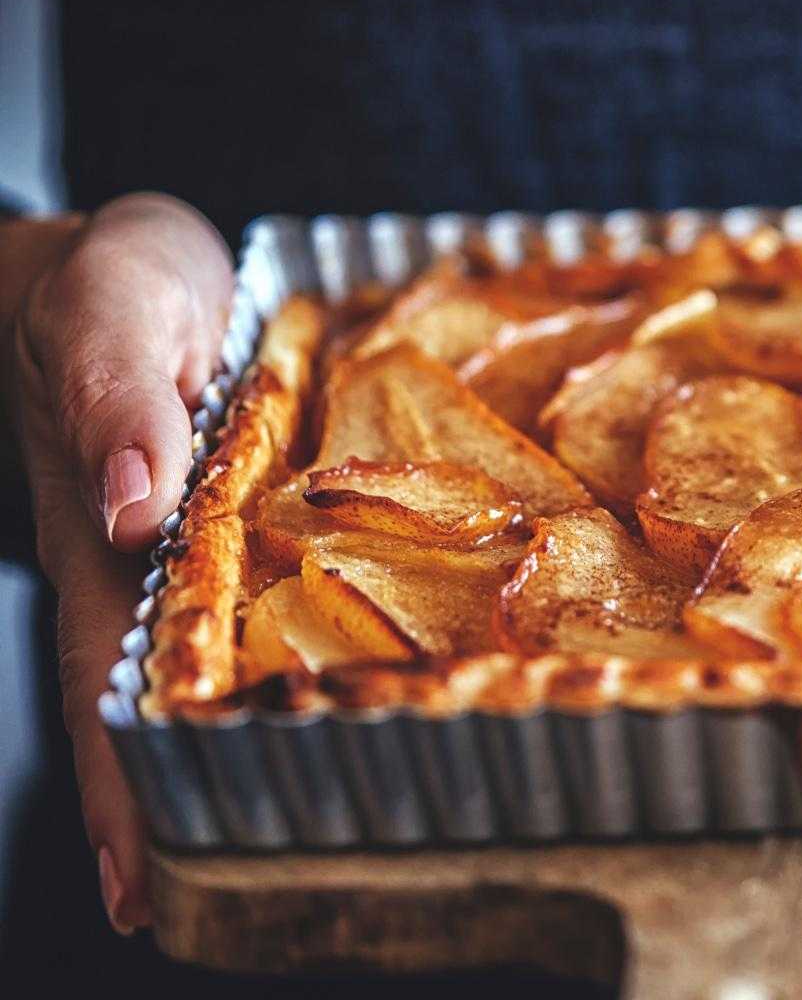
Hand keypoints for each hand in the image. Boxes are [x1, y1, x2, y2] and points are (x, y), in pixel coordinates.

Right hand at [6, 194, 232, 932]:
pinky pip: (252, 612)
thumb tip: (133, 504)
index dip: (121, 792)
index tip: (141, 892)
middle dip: (170, 813)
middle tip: (200, 914)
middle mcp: (146, 564)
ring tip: (282, 841)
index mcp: (111, 539)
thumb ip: (116, 396)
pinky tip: (322, 699)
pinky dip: (277, 666)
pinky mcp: (232, 523)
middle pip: (150, 712)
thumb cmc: (106, 284)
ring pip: (202, 674)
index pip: (108, 687)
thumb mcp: (111, 304)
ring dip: (225, 757)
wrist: (122, 260)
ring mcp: (188, 551)